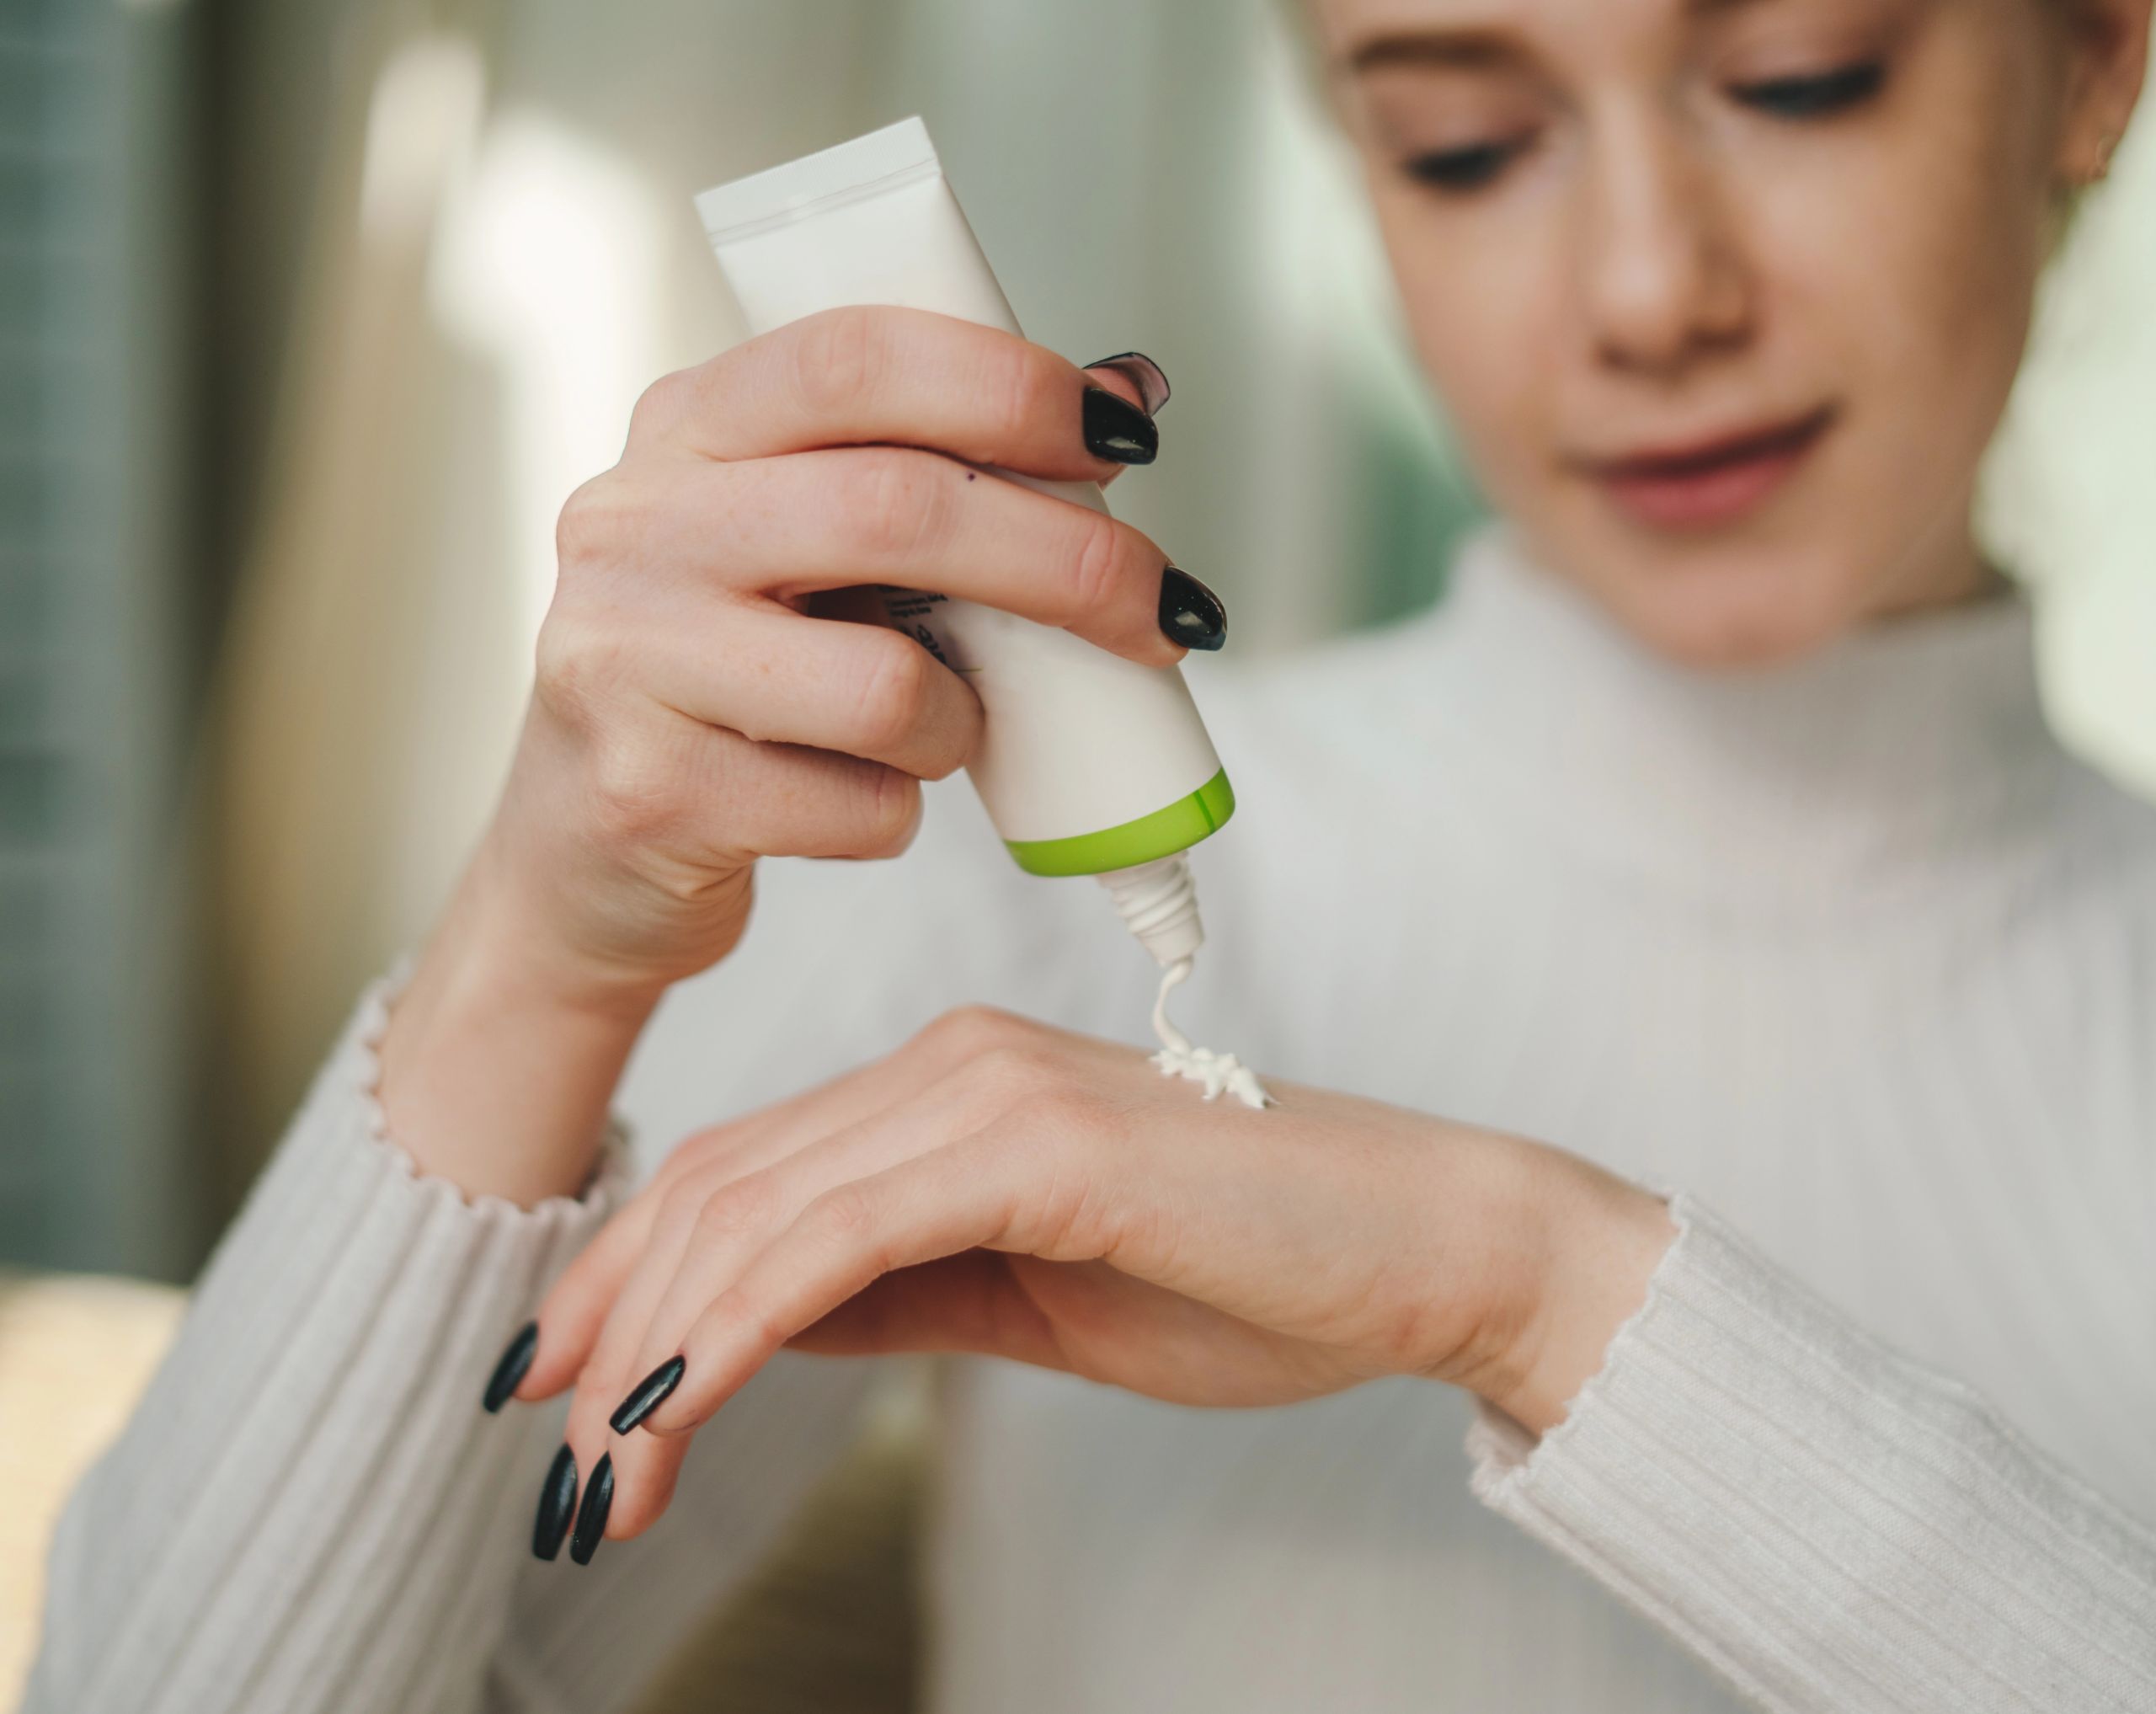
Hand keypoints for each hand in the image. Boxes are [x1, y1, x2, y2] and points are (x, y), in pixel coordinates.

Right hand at [378, 317, 1184, 1200]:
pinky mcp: (650, 794)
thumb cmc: (731, 674)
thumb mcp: (800, 540)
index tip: (1128, 432)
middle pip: (901, 511)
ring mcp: (626, 660)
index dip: (1013, 385)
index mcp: (687, 426)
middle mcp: (636, 523)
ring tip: (947, 732)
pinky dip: (901, 813)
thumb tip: (1134, 385)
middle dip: (1067, 562)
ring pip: (888, 685)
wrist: (582, 851)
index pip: (860, 357)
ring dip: (967, 721)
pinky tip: (860, 798)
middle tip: (1157, 609)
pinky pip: (859, 809)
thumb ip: (936, 462)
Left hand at [511, 1008, 1674, 1551]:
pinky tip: (676, 1408)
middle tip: (553, 1463)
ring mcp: (991, 1090)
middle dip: (613, 1328)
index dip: (632, 1280)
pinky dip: (737, 1322)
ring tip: (598, 1473)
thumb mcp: (1030, 1294)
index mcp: (949, 1088)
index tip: (562, 1391)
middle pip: (722, 1184)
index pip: (745, 1173)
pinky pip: (842, 1233)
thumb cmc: (1250, 1275)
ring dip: (656, 1349)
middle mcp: (951, 1064)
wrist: (1420, 1251)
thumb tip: (771, 1324)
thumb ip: (900, 1286)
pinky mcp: (1037, 1140)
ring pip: (759, 1209)